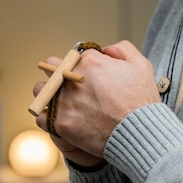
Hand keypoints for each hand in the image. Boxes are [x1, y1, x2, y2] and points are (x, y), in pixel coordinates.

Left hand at [32, 40, 160, 163]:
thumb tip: (105, 50)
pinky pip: (41, 117)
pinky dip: (47, 118)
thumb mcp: (141, 65)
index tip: (84, 77)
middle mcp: (72, 78)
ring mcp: (65, 101)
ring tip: (60, 103)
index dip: (78, 66)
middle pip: (51, 68)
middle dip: (58, 75)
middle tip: (69, 87)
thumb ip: (122, 49)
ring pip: (41, 90)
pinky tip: (59, 119)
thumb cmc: (142, 101)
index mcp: (89, 61)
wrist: (140, 134)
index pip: (71, 56)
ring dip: (48, 94)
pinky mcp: (61, 123)